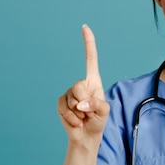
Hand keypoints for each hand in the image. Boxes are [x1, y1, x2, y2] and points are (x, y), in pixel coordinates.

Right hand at [58, 24, 109, 144]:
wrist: (86, 137)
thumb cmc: (97, 122)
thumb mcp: (104, 112)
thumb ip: (96, 105)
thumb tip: (81, 104)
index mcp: (93, 82)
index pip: (90, 59)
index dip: (88, 43)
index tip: (85, 27)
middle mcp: (81, 85)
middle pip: (79, 86)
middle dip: (84, 101)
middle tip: (89, 112)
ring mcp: (69, 94)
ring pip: (72, 100)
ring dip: (79, 113)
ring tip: (84, 118)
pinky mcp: (60, 103)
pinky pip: (64, 108)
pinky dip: (71, 118)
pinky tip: (76, 122)